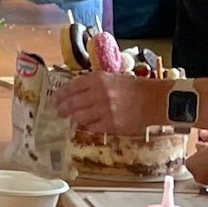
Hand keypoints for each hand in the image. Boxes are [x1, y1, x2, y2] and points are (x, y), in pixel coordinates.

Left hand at [53, 71, 168, 133]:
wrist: (154, 100)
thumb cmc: (133, 88)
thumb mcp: (111, 79)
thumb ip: (92, 84)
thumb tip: (73, 94)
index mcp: (98, 79)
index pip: (71, 87)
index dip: (59, 95)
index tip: (53, 100)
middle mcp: (99, 94)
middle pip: (72, 103)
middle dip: (62, 109)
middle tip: (57, 112)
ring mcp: (105, 110)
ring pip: (79, 117)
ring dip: (73, 118)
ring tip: (70, 119)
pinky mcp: (111, 125)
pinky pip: (92, 127)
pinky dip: (88, 126)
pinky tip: (88, 125)